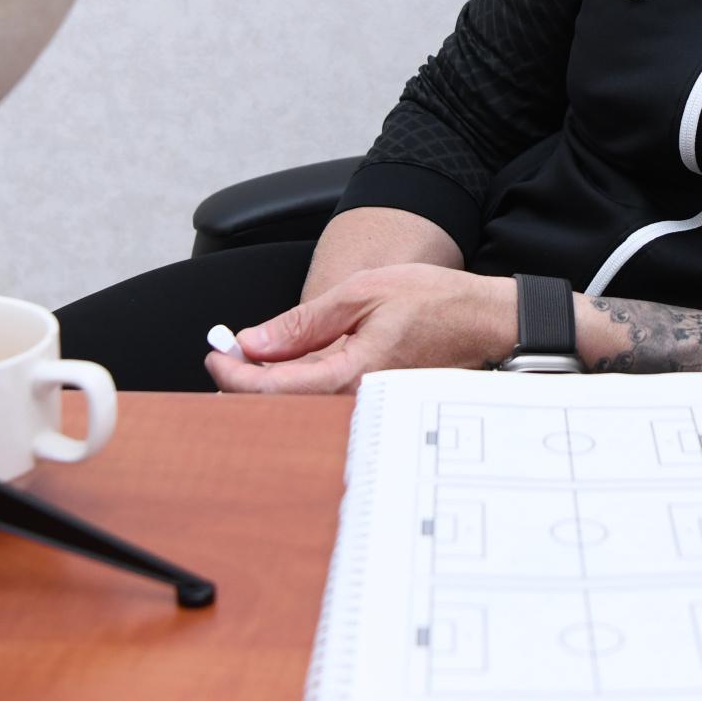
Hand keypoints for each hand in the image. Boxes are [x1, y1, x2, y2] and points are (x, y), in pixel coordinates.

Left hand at [207, 264, 513, 393]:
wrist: (484, 322)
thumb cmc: (433, 303)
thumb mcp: (363, 293)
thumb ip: (304, 323)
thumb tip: (252, 342)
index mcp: (349, 375)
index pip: (270, 389)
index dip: (233, 373)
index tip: (217, 351)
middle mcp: (353, 401)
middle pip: (278, 407)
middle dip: (242, 383)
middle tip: (226, 354)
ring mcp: (362, 407)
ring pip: (296, 407)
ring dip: (265, 385)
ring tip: (250, 356)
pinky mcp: (368, 403)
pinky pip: (318, 402)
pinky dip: (291, 386)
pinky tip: (284, 365)